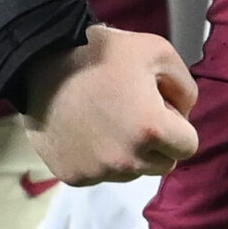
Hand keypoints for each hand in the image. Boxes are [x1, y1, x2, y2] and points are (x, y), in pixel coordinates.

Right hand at [23, 25, 198, 184]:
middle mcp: (126, 160)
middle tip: (134, 112)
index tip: (158, 106)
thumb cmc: (101, 53)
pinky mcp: (73, 176)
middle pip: (163, 164)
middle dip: (157, 142)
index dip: (177, 124)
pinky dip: (100, 158)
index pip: (188, 146)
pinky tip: (87, 130)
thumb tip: (185, 113)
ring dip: (130, 153)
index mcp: (151, 130)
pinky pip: (101, 174)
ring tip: (108, 119)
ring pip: (132, 172)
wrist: (39, 63)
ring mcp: (97, 171)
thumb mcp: (158, 51)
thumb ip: (185, 86)